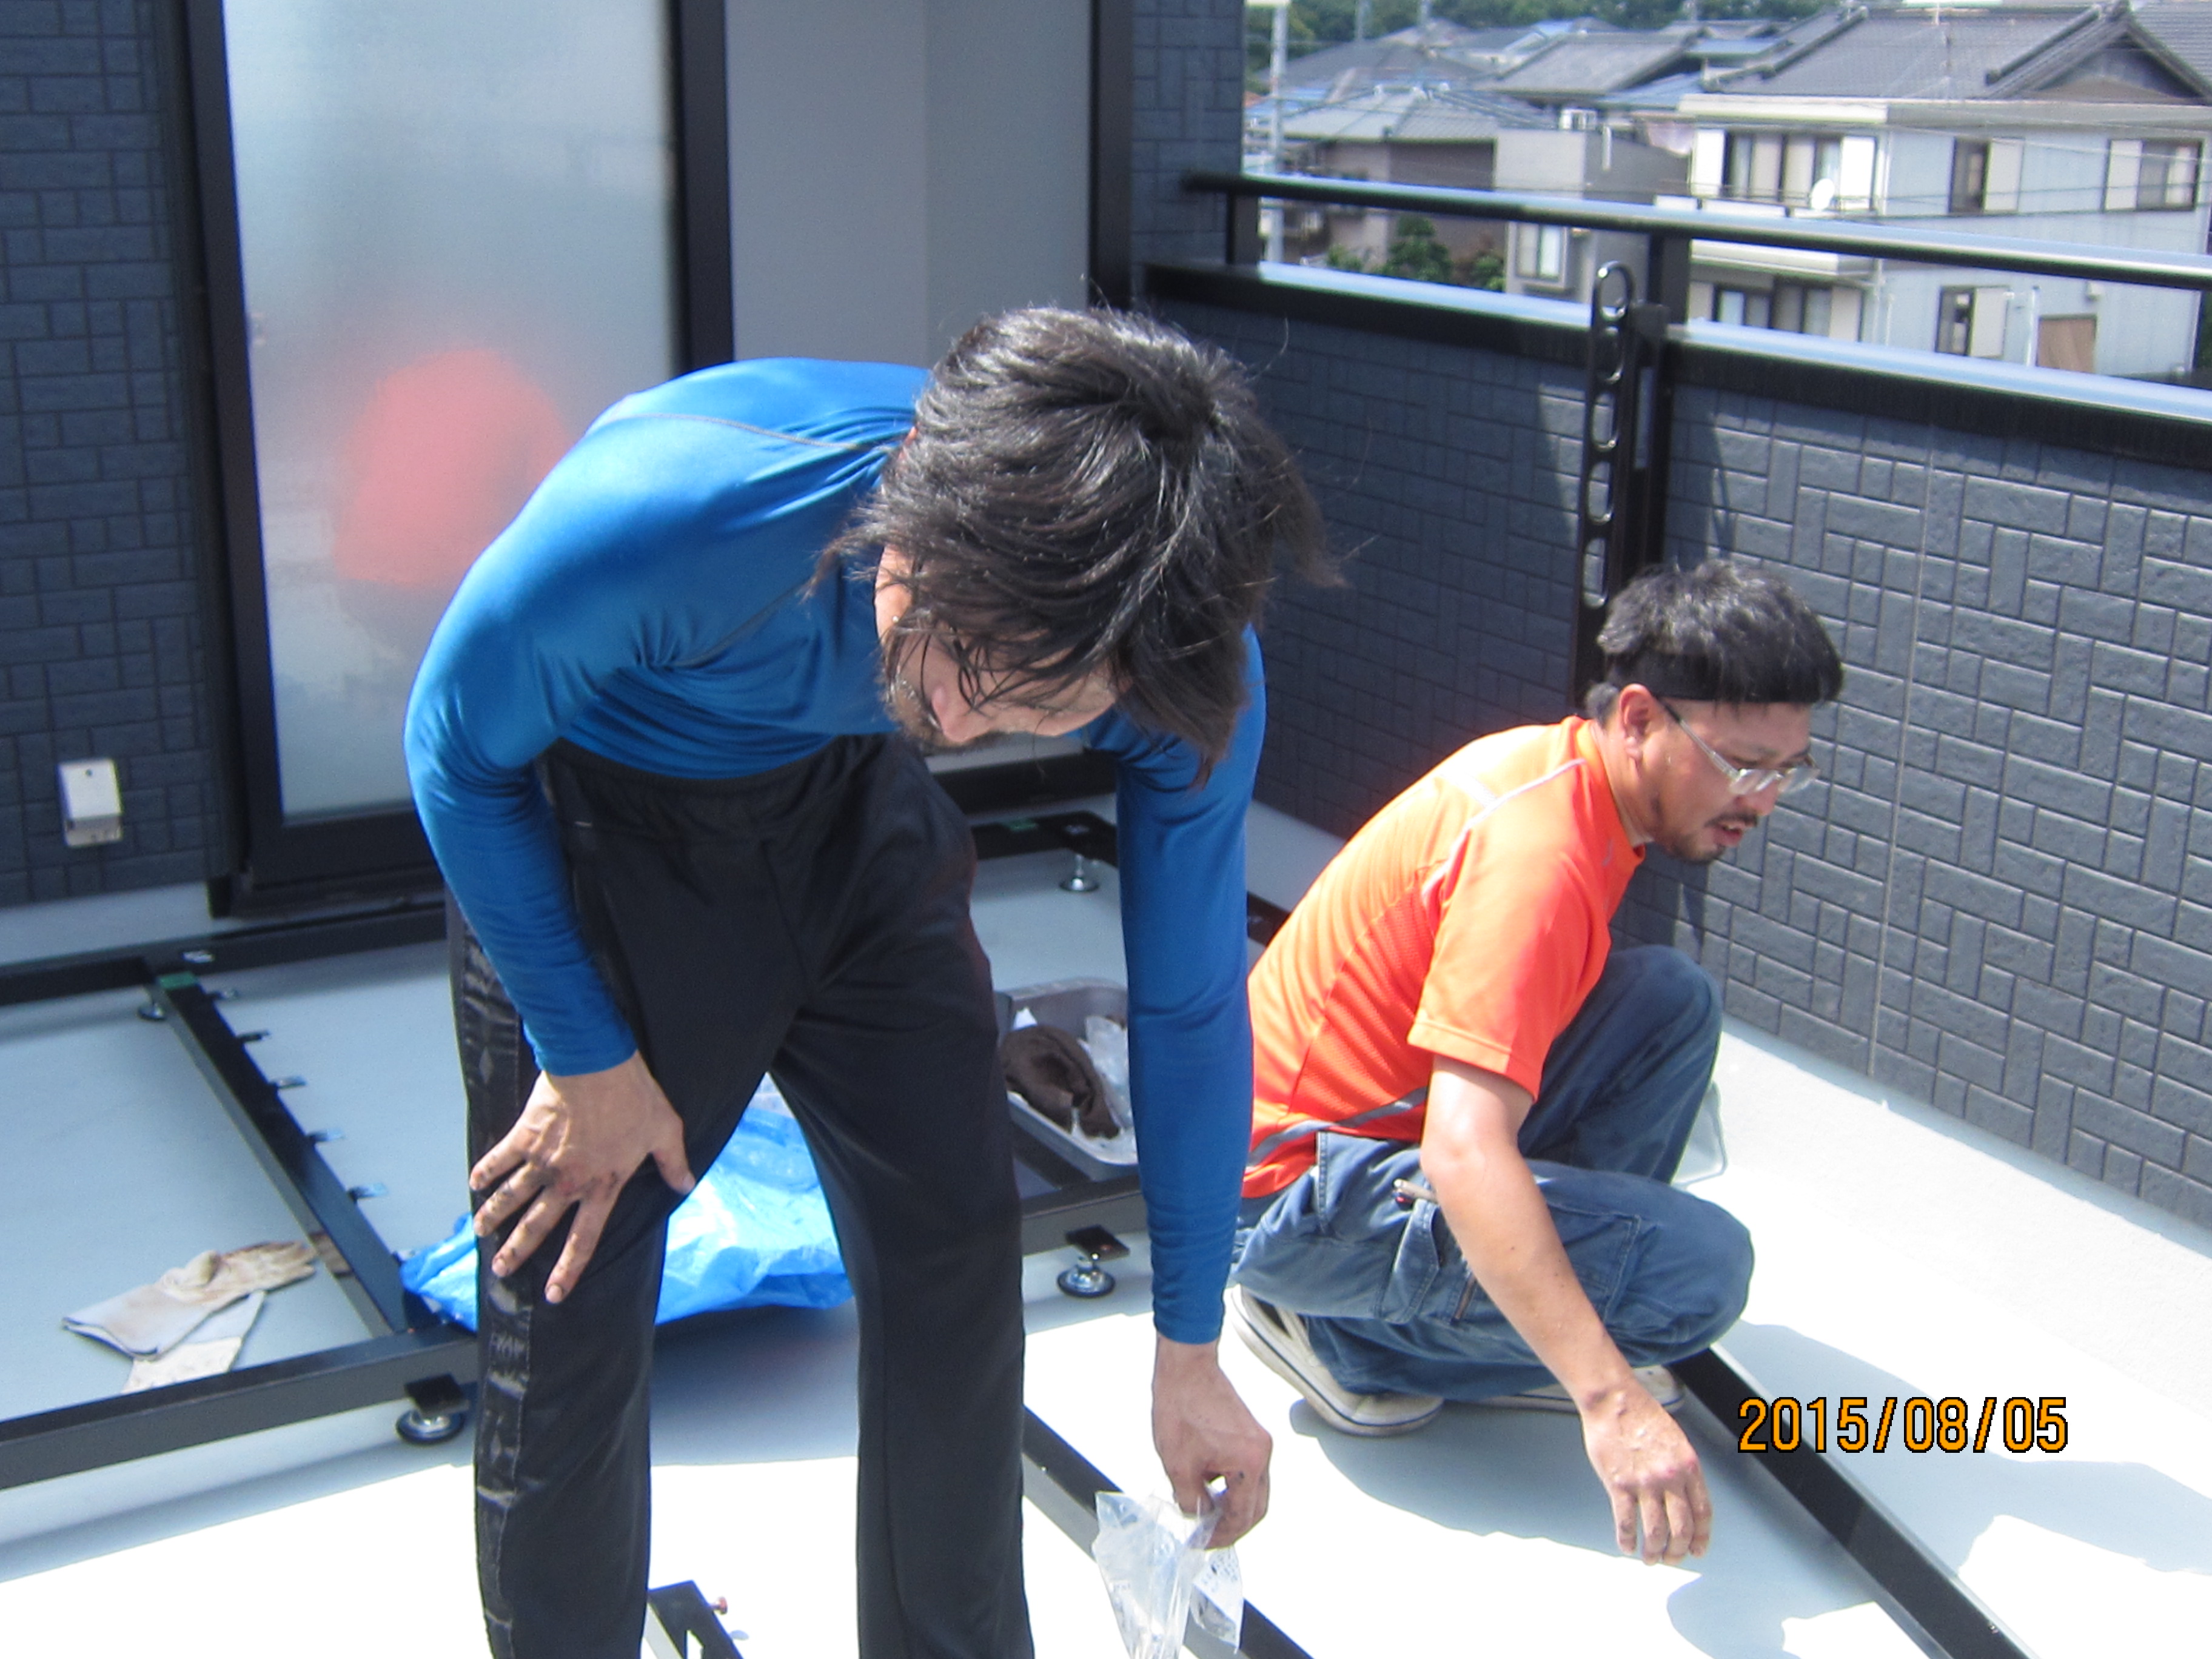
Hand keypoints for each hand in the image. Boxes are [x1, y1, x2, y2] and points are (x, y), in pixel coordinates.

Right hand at [469, 1052, 694, 1303]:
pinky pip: (499, 1159)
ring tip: (479, 1233)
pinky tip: (474, 1183)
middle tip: (500, 1271)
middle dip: (518, 1251)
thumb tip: (686, 1186)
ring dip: (492, 1216)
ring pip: (511, 1197)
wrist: (596, 1063)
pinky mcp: (524, 1135)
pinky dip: (485, 1171)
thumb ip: (673, 1163)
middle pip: (538, 1226)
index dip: (569, 1269)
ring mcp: (542, 1160)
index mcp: (602, 1186)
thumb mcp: (665, 1130)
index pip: (584, 1239)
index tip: (554, 1293)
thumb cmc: (634, 1097)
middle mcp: (568, 1181)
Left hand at [1152, 1334, 1271, 1547]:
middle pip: (1257, 1506)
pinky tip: (1210, 1488)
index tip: (1202, 1542)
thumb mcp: (1178, 1465)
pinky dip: (1234, 1486)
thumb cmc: (1181, 1407)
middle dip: (1233, 1526)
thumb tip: (1197, 1517)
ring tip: (1206, 1515)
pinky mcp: (1251, 1434)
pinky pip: (1249, 1471)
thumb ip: (1190, 1500)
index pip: (1242, 1515)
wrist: (1185, 1368)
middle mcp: (1262, 1453)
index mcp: (1249, 1463)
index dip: (1221, 1535)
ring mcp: (1259, 1442)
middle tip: (1208, 1536)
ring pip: (1255, 1490)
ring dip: (1234, 1506)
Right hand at [1579, 1377, 1711, 1564]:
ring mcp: (1645, 1483)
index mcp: (1689, 1467)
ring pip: (1655, 1531)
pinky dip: (1627, 1540)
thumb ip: (1682, 1470)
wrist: (1614, 1401)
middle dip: (1678, 1551)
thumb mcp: (1676, 1441)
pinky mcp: (1619, 1484)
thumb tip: (1682, 1499)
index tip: (1697, 1550)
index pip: (1702, 1512)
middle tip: (1672, 1558)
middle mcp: (1670, 1478)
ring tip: (1650, 1558)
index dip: (1701, 1536)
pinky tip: (1627, 1546)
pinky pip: (1626, 1522)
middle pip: (1681, 1528)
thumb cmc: (1641, 1415)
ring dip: (1654, 1552)